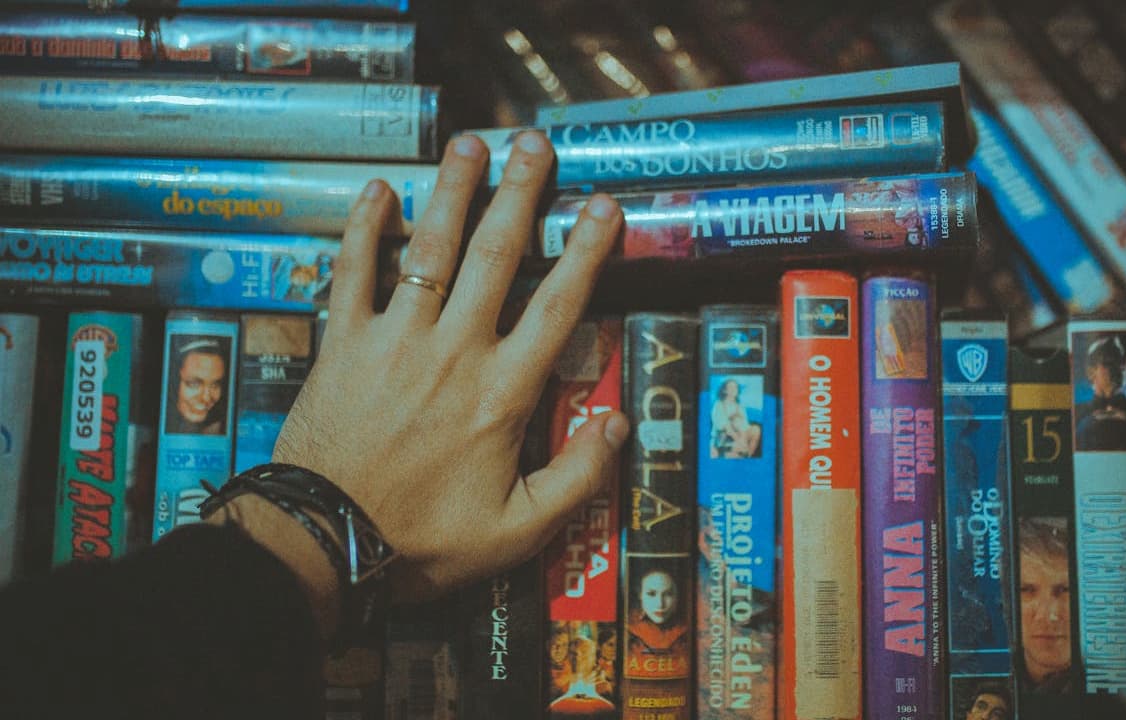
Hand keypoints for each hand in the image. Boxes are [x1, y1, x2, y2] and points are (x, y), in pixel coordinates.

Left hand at [229, 131, 628, 631]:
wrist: (322, 543)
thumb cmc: (422, 541)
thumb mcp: (518, 532)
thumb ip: (577, 478)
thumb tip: (618, 423)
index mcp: (502, 394)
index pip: (557, 307)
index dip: (585, 251)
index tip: (603, 206)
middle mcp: (453, 352)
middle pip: (496, 257)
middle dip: (519, 194)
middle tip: (534, 142)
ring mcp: (394, 342)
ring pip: (430, 251)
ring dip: (452, 192)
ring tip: (469, 144)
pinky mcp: (343, 345)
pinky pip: (353, 275)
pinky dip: (364, 230)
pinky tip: (377, 191)